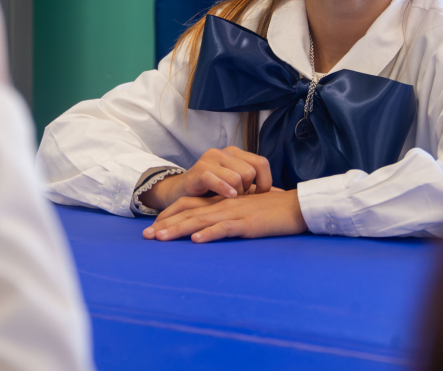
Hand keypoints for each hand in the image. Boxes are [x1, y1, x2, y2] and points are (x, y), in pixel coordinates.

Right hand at [139, 147, 271, 210]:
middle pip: (251, 171)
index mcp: (236, 154)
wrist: (180, 194)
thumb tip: (283, 195)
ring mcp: (210, 160)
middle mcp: (224, 152)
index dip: (265, 182)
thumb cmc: (212, 193)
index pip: (262, 163)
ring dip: (237, 193)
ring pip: (238, 176)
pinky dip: (225, 189)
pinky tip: (230, 197)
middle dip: (250, 189)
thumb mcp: (237, 187)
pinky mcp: (198, 171)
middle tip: (240, 199)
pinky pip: (216, 178)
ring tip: (229, 199)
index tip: (258, 196)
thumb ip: (258, 189)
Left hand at [142, 189, 307, 242]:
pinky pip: (226, 228)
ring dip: (180, 229)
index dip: (171, 214)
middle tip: (146, 236)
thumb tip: (210, 229)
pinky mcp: (248, 223)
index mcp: (222, 202)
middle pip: (189, 212)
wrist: (295, 206)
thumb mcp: (245, 212)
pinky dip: (210, 233)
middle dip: (166, 224)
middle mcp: (224, 205)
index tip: (154, 227)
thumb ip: (229, 217)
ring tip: (161, 238)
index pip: (190, 204)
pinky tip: (197, 240)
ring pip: (201, 220)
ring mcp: (235, 213)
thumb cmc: (272, 211)